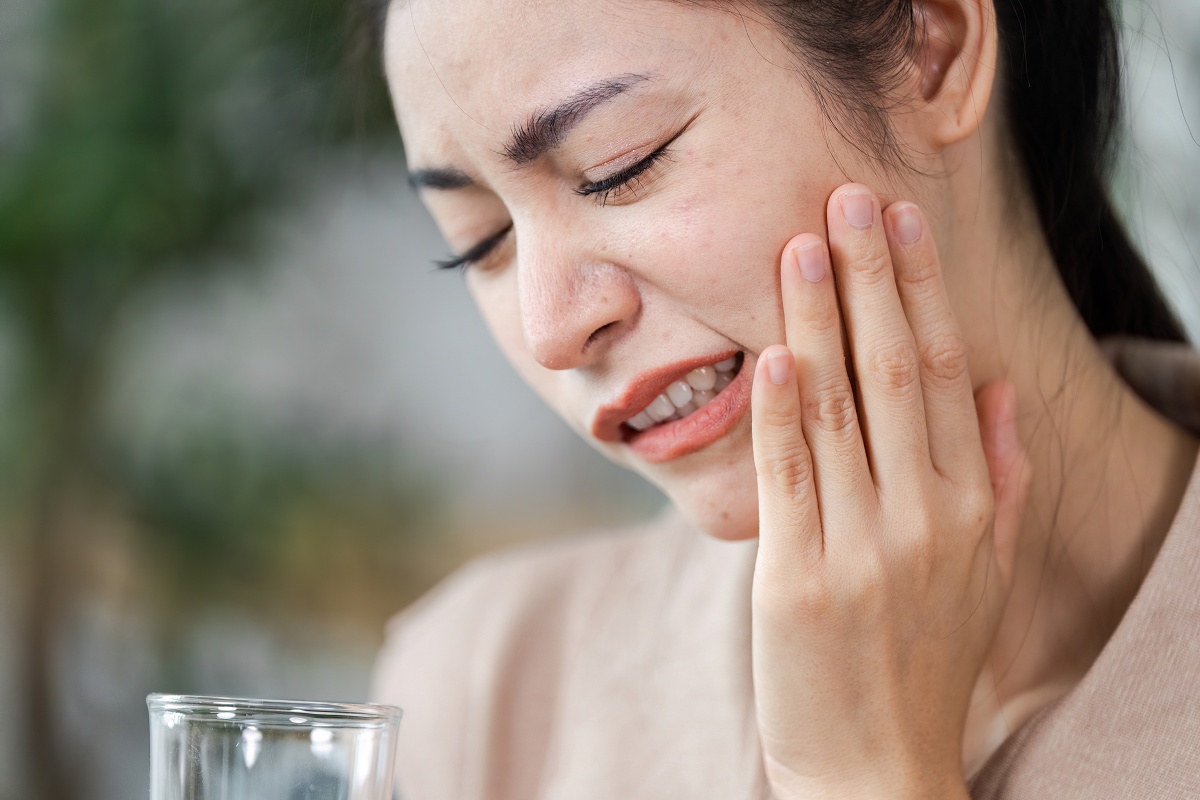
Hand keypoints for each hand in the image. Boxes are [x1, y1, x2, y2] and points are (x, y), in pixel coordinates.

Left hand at [749, 185, 1030, 798]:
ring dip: (818, 323)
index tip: (897, 222)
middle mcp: (924, 519)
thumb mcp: (987, 573)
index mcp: (971, 508)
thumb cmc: (925, 659)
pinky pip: (790, 480)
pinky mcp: (796, 581)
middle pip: (897, 373)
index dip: (920, 291)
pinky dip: (781, 414)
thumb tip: (1000, 387)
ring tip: (798, 246)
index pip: (947, 372)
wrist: (875, 768)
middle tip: (844, 199)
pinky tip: (773, 354)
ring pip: (839, 411)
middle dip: (869, 280)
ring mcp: (861, 549)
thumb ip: (1001, 478)